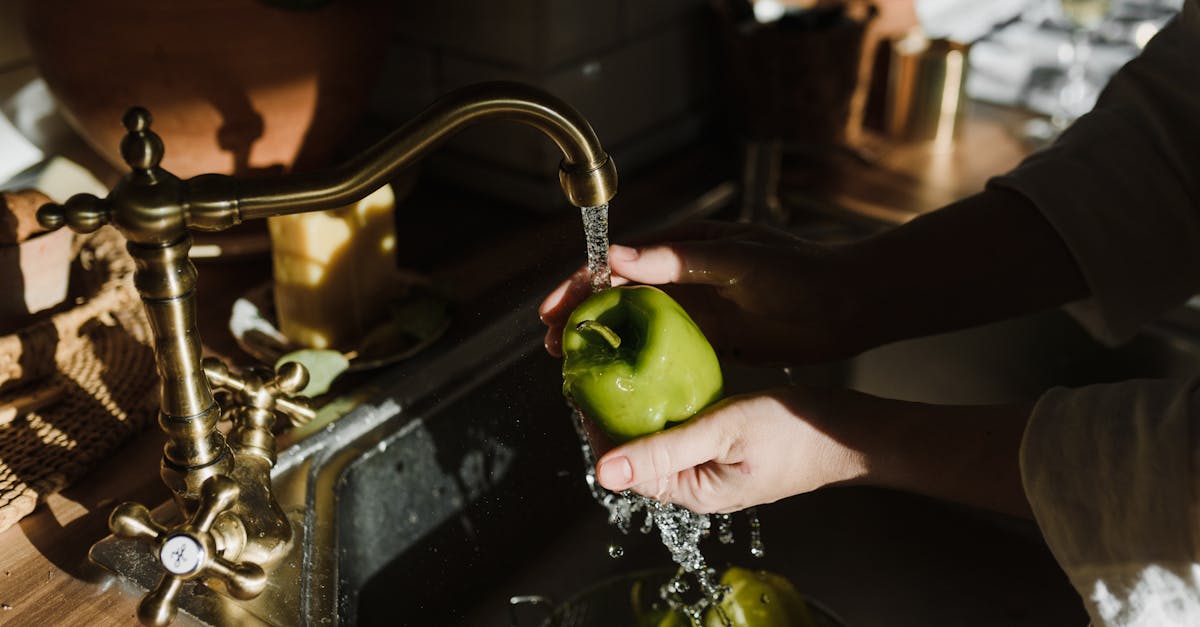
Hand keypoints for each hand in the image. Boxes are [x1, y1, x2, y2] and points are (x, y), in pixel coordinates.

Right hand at [539, 221, 855, 365]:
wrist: (849, 304)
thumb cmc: (799, 272)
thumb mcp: (737, 260)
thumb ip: (678, 259)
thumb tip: (616, 257)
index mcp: (686, 245)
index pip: (618, 262)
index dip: (579, 284)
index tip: (551, 310)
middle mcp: (685, 274)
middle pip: (618, 295)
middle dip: (580, 317)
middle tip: (551, 347)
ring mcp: (697, 308)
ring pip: (635, 326)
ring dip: (603, 343)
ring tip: (573, 369)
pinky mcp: (712, 338)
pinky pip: (664, 351)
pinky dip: (637, 364)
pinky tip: (620, 384)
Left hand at [593, 385, 1034, 516]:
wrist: (853, 431)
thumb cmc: (795, 433)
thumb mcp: (724, 432)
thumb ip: (663, 451)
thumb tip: (602, 472)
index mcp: (691, 490)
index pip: (623, 463)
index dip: (596, 424)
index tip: (579, 382)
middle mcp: (695, 481)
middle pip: (635, 447)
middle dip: (612, 409)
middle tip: (595, 364)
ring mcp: (711, 462)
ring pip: (657, 431)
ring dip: (637, 400)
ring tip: (619, 361)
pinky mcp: (725, 442)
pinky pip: (682, 421)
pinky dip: (666, 398)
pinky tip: (660, 368)